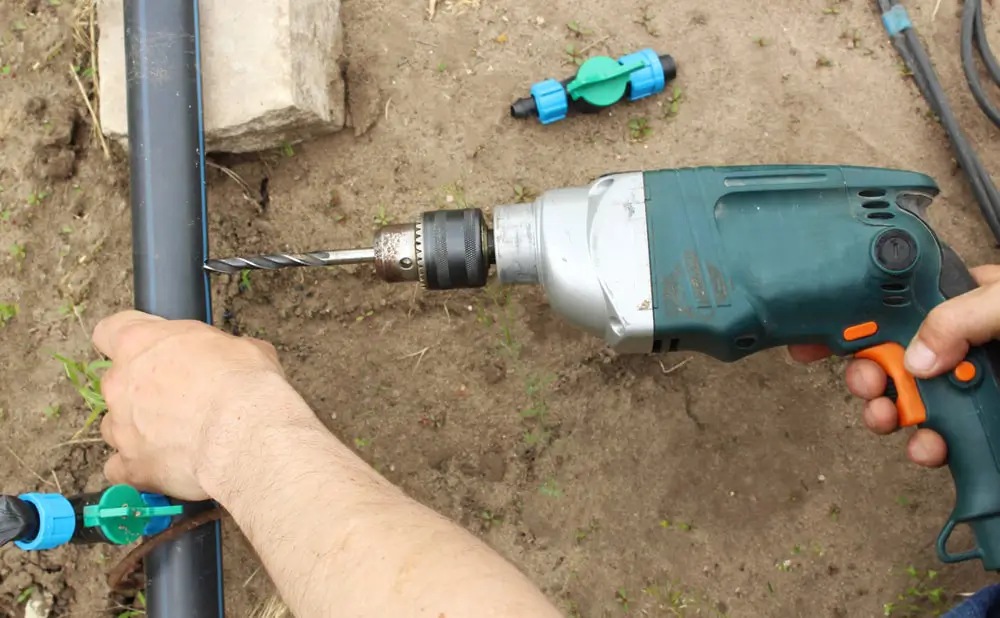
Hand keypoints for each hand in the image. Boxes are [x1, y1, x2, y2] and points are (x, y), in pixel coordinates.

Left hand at [94, 310, 297, 499]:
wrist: (246, 434)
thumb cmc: (244, 383)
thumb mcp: (241, 347)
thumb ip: (217, 351)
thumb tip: (228, 361)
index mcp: (140, 343)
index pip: (109, 331)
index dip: (128, 340)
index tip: (149, 349)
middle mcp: (121, 383)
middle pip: (117, 383)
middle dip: (143, 390)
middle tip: (183, 397)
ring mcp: (122, 428)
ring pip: (117, 427)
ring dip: (140, 429)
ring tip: (178, 436)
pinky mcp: (133, 467)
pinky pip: (121, 469)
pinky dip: (139, 468)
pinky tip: (164, 465)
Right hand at [789, 265, 999, 467]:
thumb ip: (959, 318)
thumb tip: (912, 358)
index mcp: (960, 302)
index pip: (893, 304)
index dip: (848, 319)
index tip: (810, 338)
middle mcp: (956, 345)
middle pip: (889, 357)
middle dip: (865, 375)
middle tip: (865, 386)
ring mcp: (964, 386)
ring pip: (906, 401)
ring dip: (884, 413)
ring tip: (885, 419)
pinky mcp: (979, 427)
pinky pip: (938, 438)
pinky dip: (923, 448)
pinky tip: (926, 449)